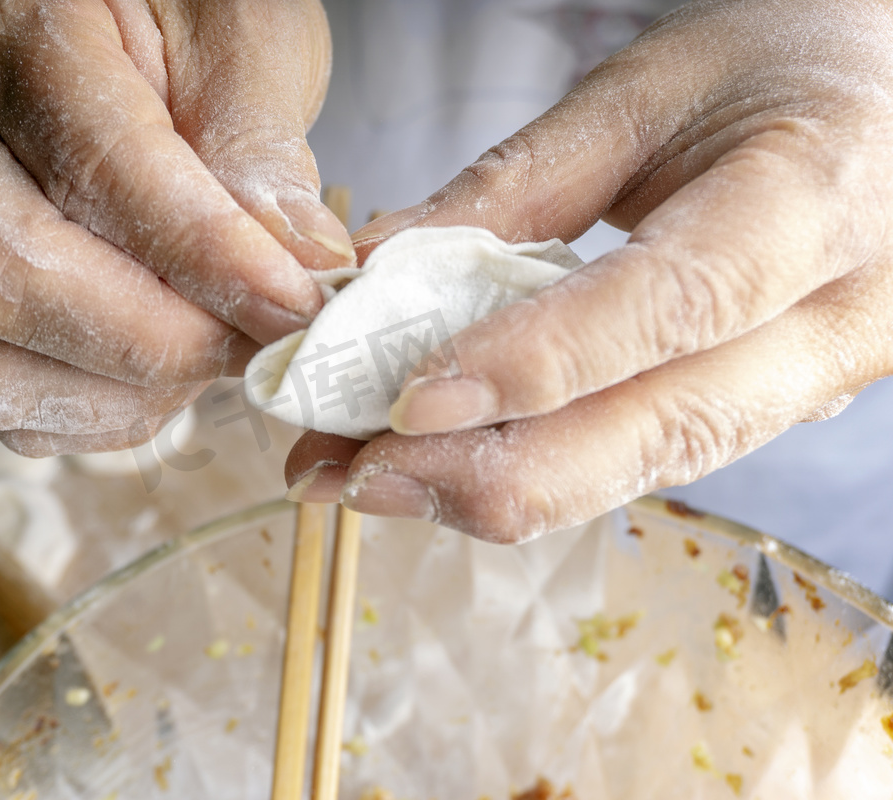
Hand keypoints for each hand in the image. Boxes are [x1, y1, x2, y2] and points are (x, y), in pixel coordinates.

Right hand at [0, 0, 352, 454]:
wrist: (121, 12)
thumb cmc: (184, 7)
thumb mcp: (242, 34)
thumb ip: (257, 150)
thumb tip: (298, 274)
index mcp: (1, 23)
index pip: (90, 163)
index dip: (202, 256)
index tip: (294, 306)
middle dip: (154, 340)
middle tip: (260, 341)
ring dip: (125, 389)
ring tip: (217, 347)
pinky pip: (4, 396)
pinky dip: (102, 408)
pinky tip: (170, 364)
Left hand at [286, 0, 892, 540]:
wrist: (892, 101)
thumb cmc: (783, 60)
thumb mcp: (648, 90)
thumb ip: (516, 187)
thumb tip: (378, 269)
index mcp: (815, 204)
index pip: (669, 308)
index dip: (535, 365)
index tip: (408, 402)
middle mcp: (837, 321)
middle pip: (659, 433)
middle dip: (490, 474)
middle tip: (353, 476)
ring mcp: (814, 381)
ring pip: (646, 468)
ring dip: (496, 488)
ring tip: (370, 478)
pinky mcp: (771, 406)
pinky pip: (647, 454)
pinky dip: (538, 468)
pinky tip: (448, 463)